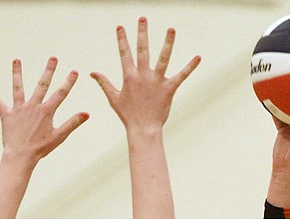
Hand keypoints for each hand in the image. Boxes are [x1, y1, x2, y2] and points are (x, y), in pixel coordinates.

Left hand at [0, 57, 87, 163]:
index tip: (74, 71)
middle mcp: (33, 106)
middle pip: (42, 84)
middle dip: (49, 70)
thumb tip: (87, 114)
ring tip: (16, 60)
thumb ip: (73, 123)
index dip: (68, 82)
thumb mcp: (59, 136)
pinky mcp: (7, 115)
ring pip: (18, 88)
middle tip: (53, 57)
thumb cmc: (41, 148)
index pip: (60, 93)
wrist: (21, 156)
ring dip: (17, 73)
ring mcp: (19, 109)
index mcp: (46, 111)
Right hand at [91, 18, 199, 133]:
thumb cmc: (128, 115)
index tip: (120, 27)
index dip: (122, 40)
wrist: (143, 129)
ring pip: (163, 58)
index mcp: (129, 77)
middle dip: (142, 33)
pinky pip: (181, 75)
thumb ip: (104, 83)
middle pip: (143, 50)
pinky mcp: (169, 89)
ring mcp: (156, 81)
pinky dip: (190, 67)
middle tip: (143, 18)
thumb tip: (92, 73)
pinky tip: (198, 57)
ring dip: (168, 43)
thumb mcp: (113, 98)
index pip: (124, 54)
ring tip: (171, 29)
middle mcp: (143, 76)